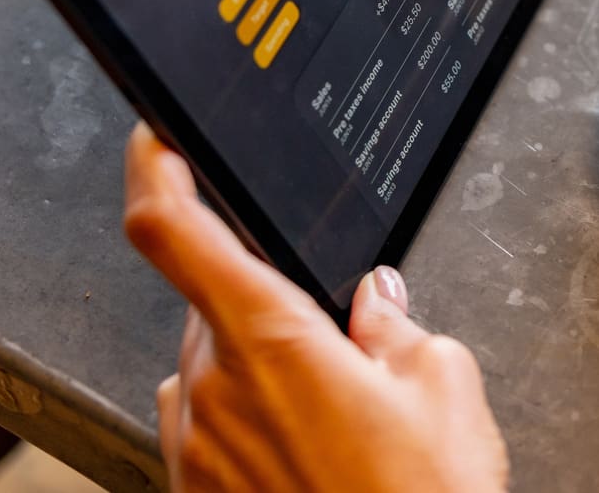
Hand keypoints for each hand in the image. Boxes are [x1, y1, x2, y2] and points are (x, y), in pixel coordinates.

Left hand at [123, 125, 508, 492]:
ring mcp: (198, 452)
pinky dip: (247, 427)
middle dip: (267, 307)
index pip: (172, 232)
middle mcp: (214, 391)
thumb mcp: (445, 389)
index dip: (153, 171)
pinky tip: (313, 459)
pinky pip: (206, 433)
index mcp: (268, 339)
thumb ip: (402, 328)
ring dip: (257, 375)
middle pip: (212, 307)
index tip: (153, 139)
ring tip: (339, 425)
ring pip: (210, 373)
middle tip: (339, 347)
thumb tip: (379, 306)